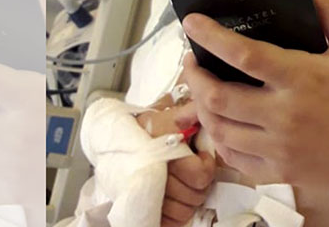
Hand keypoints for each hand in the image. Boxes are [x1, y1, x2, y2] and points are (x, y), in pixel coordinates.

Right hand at [139, 102, 216, 226]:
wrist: (118, 138)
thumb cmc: (153, 126)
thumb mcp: (173, 113)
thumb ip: (193, 112)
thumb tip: (209, 113)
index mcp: (165, 145)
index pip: (200, 174)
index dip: (206, 166)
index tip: (201, 157)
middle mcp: (155, 169)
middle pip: (195, 195)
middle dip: (200, 185)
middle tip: (194, 172)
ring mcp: (146, 190)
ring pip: (184, 211)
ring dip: (188, 200)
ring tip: (183, 184)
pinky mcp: (141, 205)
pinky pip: (168, 221)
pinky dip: (174, 214)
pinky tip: (173, 198)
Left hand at [180, 0, 328, 191]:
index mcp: (303, 78)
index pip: (244, 55)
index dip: (211, 37)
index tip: (191, 22)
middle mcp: (286, 115)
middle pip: (218, 97)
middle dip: (195, 75)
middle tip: (191, 59)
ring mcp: (280, 148)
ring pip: (219, 129)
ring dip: (201, 105)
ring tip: (202, 85)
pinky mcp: (280, 172)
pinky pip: (233, 157)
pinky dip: (219, 137)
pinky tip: (221, 119)